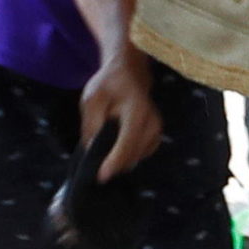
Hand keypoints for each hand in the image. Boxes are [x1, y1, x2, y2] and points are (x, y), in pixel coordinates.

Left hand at [80, 51, 163, 181]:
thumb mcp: (92, 99)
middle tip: (94, 166)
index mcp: (137, 111)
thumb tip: (92, 150)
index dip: (114, 162)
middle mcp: (152, 122)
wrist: (128, 72)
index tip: (101, 176)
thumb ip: (91, 124)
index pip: (128, 142)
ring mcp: (156, 130)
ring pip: (137, 157)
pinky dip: (127, 156)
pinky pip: (140, 154)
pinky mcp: (155, 136)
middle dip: (114, 164)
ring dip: (120, 160)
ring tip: (103, 155)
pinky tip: (115, 151)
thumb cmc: (108, 84)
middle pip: (133, 154)